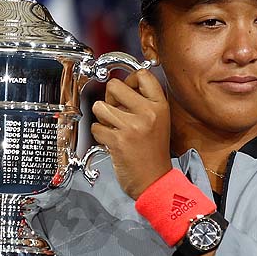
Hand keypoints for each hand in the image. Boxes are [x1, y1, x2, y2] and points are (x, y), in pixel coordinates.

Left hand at [91, 69, 171, 199]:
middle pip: (115, 86)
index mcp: (160, 106)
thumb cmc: (153, 152)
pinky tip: (111, 141)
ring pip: (100, 106)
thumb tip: (118, 86)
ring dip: (102, 118)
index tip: (126, 89)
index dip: (129, 79)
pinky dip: (99, 134)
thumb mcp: (158, 120)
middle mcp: (148, 113)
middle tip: (116, 112)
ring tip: (113, 127)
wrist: (154, 181)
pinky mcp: (118, 140)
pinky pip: (96, 127)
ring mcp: (132, 127)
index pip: (142, 75)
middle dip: (110, 98)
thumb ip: (142, 101)